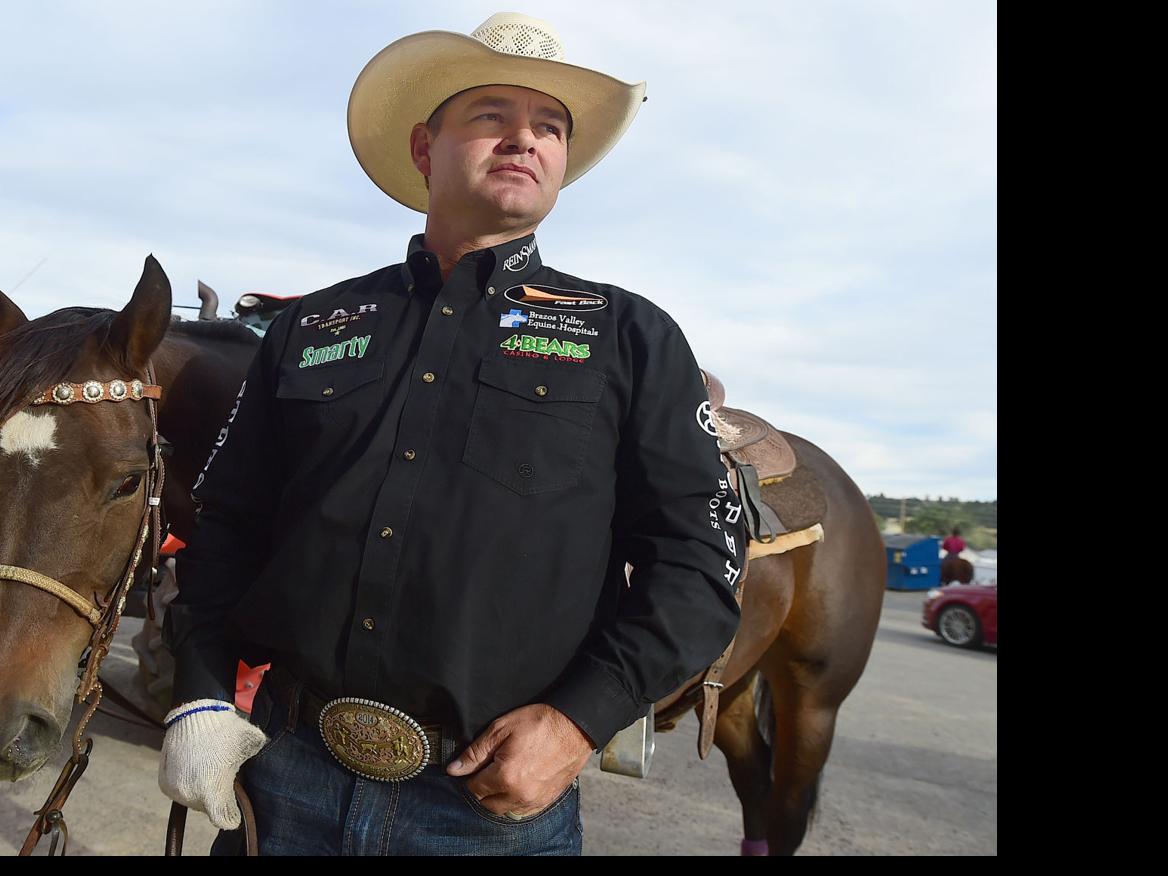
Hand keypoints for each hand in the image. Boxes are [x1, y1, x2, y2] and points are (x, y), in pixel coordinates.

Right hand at [157, 699, 268, 829]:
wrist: (195, 712)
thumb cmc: (226, 729)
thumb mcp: (251, 743)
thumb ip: (259, 759)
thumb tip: (272, 770)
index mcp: (211, 791)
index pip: (224, 819)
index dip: (233, 816)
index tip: (236, 812)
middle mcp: (190, 795)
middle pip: (208, 808)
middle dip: (218, 798)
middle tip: (225, 780)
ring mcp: (175, 790)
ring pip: (194, 800)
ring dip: (203, 792)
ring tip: (211, 772)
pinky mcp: (164, 783)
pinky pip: (180, 792)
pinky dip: (190, 785)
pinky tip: (199, 771)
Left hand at [446, 703, 593, 817]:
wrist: (576, 726)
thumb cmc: (539, 723)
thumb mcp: (501, 729)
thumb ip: (475, 752)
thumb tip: (454, 769)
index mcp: (505, 777)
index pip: (474, 788)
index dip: (470, 775)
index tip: (475, 764)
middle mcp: (519, 795)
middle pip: (487, 803)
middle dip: (482, 789)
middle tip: (487, 769)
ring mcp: (535, 800)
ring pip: (504, 809)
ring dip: (498, 796)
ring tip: (503, 775)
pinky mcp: (547, 800)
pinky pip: (523, 810)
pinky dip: (515, 800)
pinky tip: (518, 782)